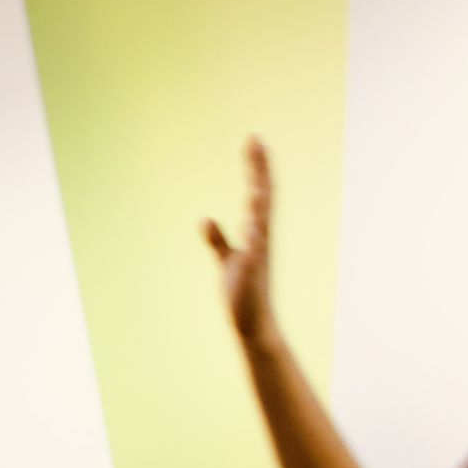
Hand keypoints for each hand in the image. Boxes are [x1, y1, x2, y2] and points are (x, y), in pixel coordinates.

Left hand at [204, 135, 274, 336]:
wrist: (254, 326)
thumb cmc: (242, 293)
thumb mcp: (227, 260)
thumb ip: (218, 240)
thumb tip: (205, 219)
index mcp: (257, 235)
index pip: (259, 195)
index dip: (257, 168)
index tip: (254, 141)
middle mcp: (261, 240)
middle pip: (262, 200)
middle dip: (259, 172)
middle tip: (255, 142)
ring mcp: (257, 257)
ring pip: (260, 223)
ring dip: (258, 201)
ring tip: (257, 179)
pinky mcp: (250, 277)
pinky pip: (252, 255)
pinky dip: (252, 241)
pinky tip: (251, 227)